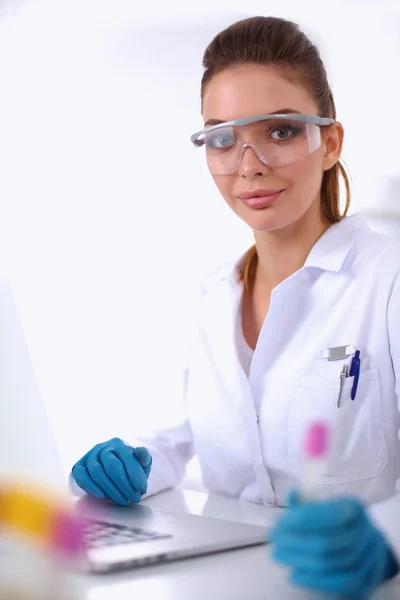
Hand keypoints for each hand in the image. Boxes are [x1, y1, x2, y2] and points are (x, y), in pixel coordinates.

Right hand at [72, 438, 151, 505]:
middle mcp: (103, 447)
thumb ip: (143, 457)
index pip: (126, 458)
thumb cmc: (129, 468)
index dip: (135, 474)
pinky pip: (80, 475)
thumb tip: (141, 451)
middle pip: (111, 466)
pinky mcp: (78, 466)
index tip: (142, 489)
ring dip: (111, 489)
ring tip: (123, 500)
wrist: (112, 473)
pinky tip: (101, 496)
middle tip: (134, 498)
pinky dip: (90, 486)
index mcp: (119, 444)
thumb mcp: (140, 462)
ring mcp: (89, 456)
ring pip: (97, 471)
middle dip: (124, 484)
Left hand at [270, 491, 398, 599]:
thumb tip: (292, 494)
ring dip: (302, 561)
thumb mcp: (322, 506)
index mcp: (354, 508)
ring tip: (280, 555)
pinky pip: (341, 583)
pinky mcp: (366, 579)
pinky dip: (316, 580)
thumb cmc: (336, 521)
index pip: (332, 515)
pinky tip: (295, 574)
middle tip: (275, 541)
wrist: (366, 545)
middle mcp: (366, 531)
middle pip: (330, 542)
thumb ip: (305, 502)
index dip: (306, 520)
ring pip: (333, 563)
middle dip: (297, 542)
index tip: (281, 523)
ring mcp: (370, 557)